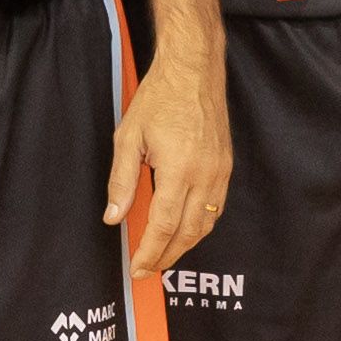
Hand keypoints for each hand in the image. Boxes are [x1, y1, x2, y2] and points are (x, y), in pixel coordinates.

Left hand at [108, 42, 231, 275]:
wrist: (193, 71)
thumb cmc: (160, 98)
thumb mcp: (129, 137)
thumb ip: (121, 181)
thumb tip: (114, 217)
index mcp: (178, 170)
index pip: (163, 226)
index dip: (149, 252)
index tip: (138, 268)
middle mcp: (204, 176)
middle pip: (187, 233)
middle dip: (166, 256)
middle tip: (148, 269)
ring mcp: (219, 172)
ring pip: (206, 224)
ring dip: (185, 245)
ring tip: (164, 255)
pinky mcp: (226, 167)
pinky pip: (217, 208)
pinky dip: (201, 226)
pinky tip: (186, 230)